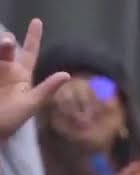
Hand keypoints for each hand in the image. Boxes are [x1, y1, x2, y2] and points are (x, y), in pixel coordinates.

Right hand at [0, 20, 67, 141]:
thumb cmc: (11, 120)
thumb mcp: (31, 104)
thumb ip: (47, 89)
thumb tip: (66, 75)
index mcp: (22, 75)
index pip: (30, 52)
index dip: (33, 36)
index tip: (37, 21)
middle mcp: (6, 68)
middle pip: (7, 48)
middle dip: (7, 42)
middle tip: (8, 42)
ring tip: (3, 44)